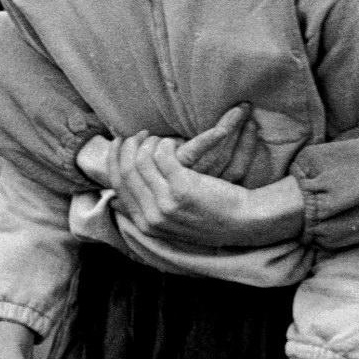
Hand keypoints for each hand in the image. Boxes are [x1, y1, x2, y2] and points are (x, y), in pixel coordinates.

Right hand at [112, 111, 302, 250]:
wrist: (244, 221)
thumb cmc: (210, 216)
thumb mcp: (172, 220)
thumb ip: (148, 210)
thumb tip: (116, 202)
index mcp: (146, 225)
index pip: (118, 188)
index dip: (114, 162)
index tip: (118, 145)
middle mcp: (152, 216)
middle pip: (126, 173)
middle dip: (127, 148)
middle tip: (135, 134)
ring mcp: (166, 203)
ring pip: (142, 161)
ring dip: (147, 143)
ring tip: (155, 136)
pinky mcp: (182, 186)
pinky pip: (162, 155)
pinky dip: (165, 143)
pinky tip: (174, 141)